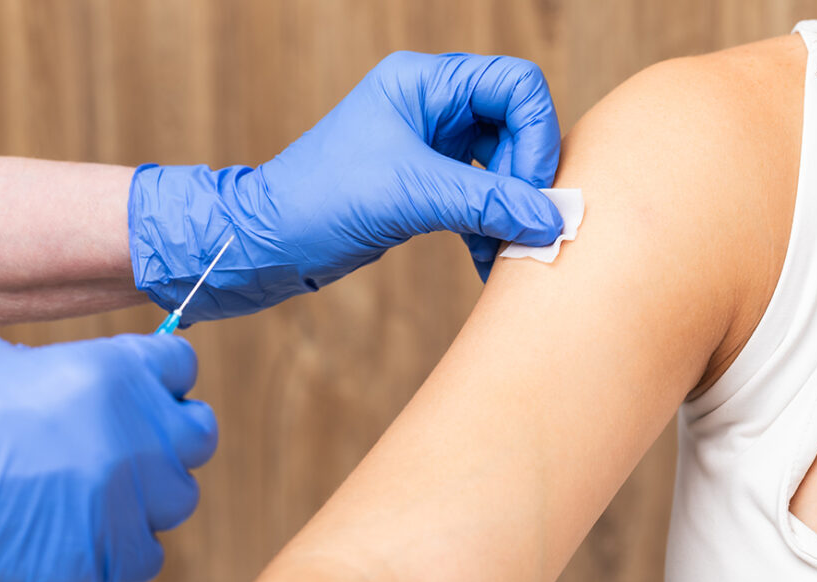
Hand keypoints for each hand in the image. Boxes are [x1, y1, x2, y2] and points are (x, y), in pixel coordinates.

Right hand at [0, 331, 216, 581]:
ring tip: (95, 494)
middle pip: (199, 432)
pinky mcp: (107, 559)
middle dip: (171, 435)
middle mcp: (139, 433)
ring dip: (147, 494)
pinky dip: (122, 547)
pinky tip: (80, 535)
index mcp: (116, 373)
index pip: (180, 365)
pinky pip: (146, 554)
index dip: (160, 378)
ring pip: (178, 496)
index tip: (147, 392)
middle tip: (134, 446)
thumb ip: (59, 367)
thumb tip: (67, 379)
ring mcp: (129, 499)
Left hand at [129, 51, 561, 322]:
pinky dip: (487, 228)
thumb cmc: (317, 201)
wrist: (265, 243)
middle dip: (525, 180)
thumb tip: (551, 219)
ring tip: (506, 254)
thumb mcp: (408, 196)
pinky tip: (485, 263)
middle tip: (525, 229)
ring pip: (499, 167)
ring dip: (509, 210)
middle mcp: (431, 106)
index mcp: (424, 84)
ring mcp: (428, 146)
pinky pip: (477, 197)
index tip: (530, 192)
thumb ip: (485, 202)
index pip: (516, 86)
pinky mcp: (422, 184)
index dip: (536, 137)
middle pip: (515, 127)